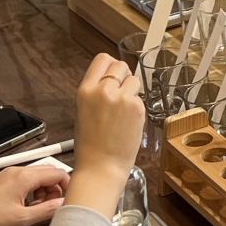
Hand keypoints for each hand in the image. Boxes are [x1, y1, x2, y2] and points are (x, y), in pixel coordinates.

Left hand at [0, 162, 70, 225]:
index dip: (68, 185)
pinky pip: (25, 180)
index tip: (69, 198)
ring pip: (37, 176)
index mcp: (25, 177)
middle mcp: (18, 170)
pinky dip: (32, 190)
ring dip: (44, 190)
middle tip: (54, 205)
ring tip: (38, 208)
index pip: (57, 173)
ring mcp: (10, 174)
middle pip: (48, 172)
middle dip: (56, 188)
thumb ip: (47, 210)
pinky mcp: (3, 179)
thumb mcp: (22, 219)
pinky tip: (27, 205)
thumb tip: (63, 205)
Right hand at [73, 54, 143, 177]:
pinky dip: (137, 107)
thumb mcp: (84, 110)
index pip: (102, 59)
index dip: (110, 65)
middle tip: (122, 93)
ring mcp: (122, 98)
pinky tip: (128, 122)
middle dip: (123, 76)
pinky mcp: (137, 108)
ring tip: (123, 112)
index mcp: (85, 90)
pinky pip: (141, 98)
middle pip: (120, 65)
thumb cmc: (91, 145)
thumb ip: (96, 91)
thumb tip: (112, 78)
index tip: (114, 72)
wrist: (101, 167)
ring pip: (134, 80)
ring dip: (132, 92)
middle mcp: (103, 90)